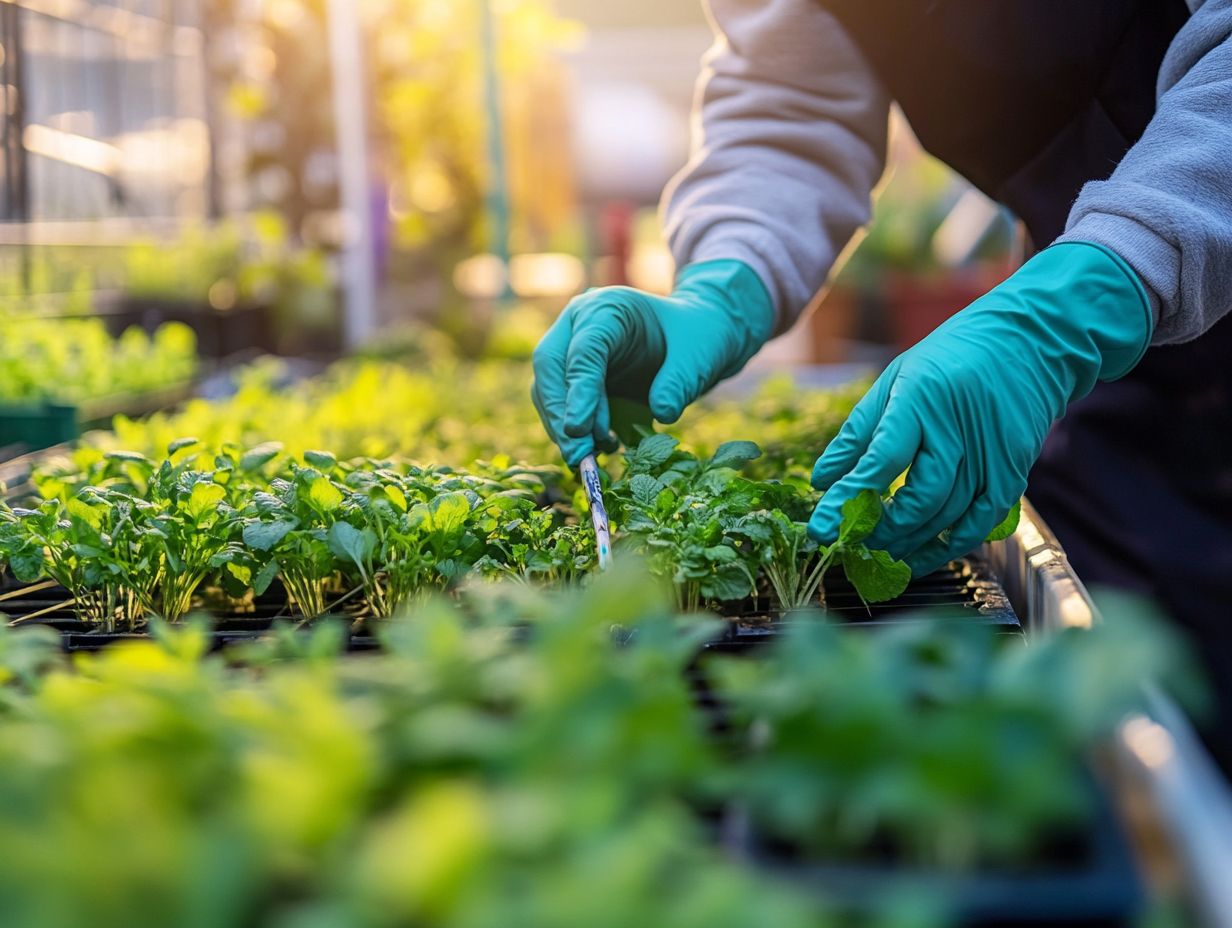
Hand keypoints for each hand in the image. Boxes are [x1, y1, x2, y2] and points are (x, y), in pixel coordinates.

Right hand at [531, 260, 774, 465]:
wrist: (697, 338)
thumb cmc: (698, 338)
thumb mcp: (699, 356)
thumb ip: (681, 381)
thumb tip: (663, 413)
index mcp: (607, 308)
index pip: (583, 350)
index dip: (578, 391)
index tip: (578, 429)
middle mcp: (580, 325)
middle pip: (551, 368)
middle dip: (560, 415)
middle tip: (578, 455)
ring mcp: (572, 350)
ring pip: (547, 390)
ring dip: (564, 429)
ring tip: (592, 458)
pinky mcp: (575, 378)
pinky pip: (562, 406)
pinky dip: (575, 432)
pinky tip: (601, 449)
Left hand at [807, 243, 1152, 574]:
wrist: (1029, 341)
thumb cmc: (948, 361)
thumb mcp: (894, 381)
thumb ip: (857, 434)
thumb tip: (822, 482)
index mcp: (920, 400)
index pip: (881, 459)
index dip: (850, 498)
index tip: (821, 528)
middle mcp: (958, 430)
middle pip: (921, 498)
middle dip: (883, 530)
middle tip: (853, 545)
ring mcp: (991, 453)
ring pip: (950, 517)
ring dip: (911, 544)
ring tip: (879, 555)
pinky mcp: (1014, 469)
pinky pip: (981, 522)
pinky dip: (950, 545)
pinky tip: (922, 555)